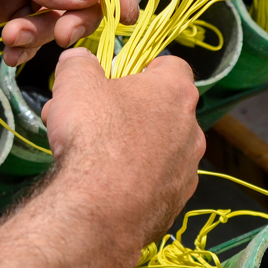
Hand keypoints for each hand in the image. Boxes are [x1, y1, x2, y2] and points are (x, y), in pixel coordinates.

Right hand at [42, 48, 204, 247]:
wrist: (100, 208)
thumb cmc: (93, 134)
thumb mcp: (75, 83)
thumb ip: (79, 64)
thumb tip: (77, 60)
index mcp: (175, 92)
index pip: (172, 65)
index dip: (144, 67)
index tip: (119, 78)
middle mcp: (191, 129)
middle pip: (162, 110)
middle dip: (130, 111)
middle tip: (93, 119)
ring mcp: (187, 170)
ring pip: (159, 149)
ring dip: (132, 147)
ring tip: (92, 157)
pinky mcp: (175, 203)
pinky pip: (154, 184)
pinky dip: (134, 182)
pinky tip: (105, 187)